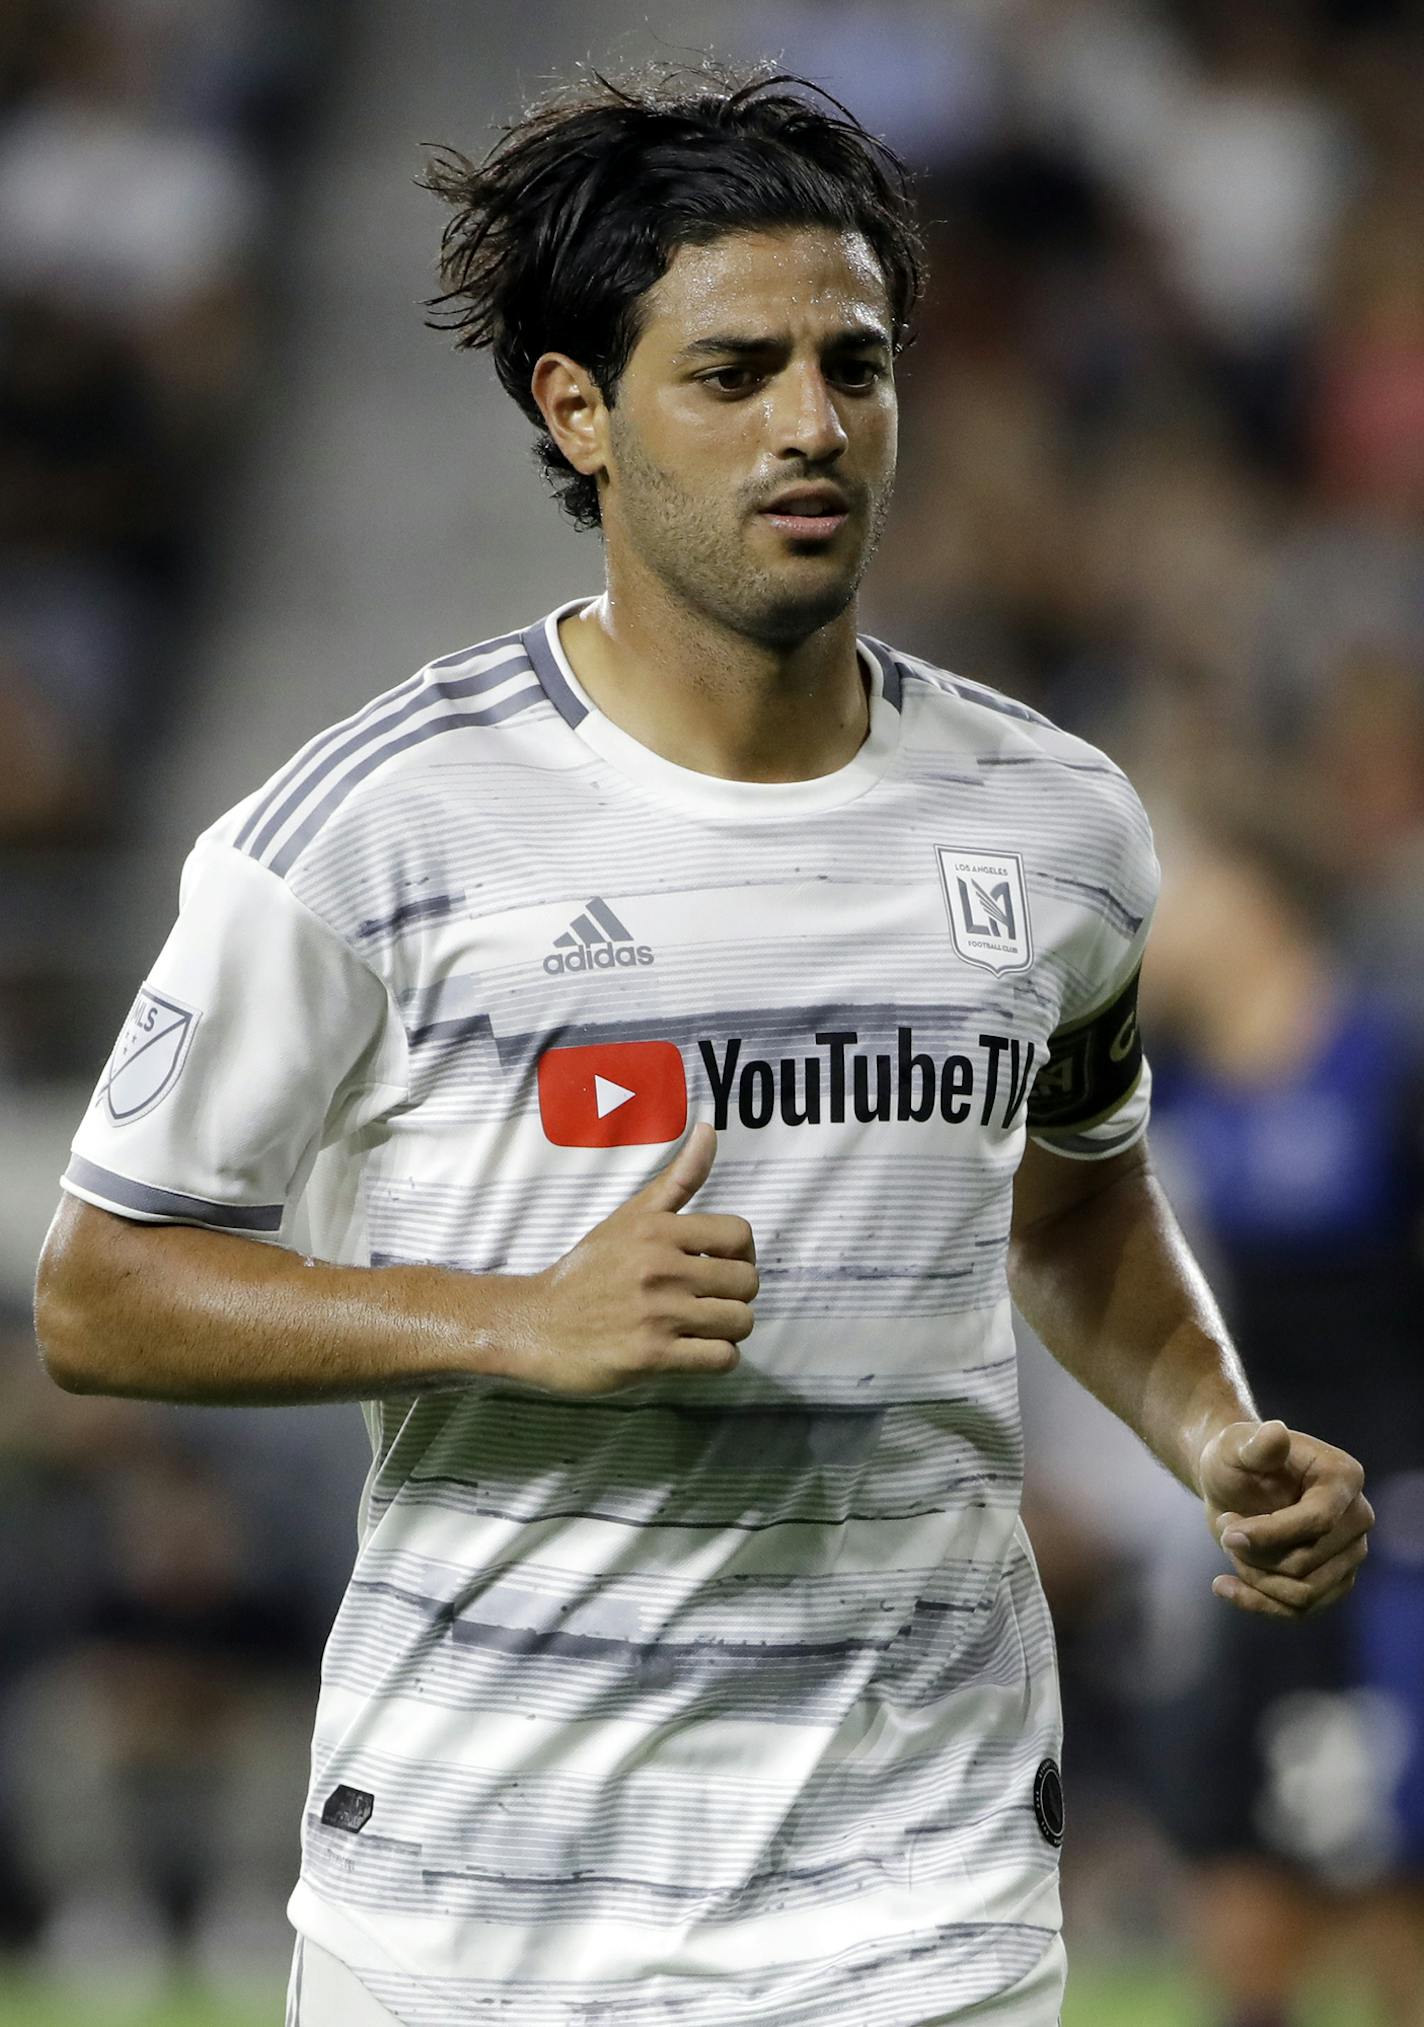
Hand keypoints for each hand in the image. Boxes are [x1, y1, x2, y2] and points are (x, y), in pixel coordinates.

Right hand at [502, 1122, 756, 1394]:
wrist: (536, 1325)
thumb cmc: (588, 1271)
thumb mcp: (630, 1217)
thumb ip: (678, 1178)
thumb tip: (710, 1128)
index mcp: (657, 1230)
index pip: (740, 1234)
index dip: (742, 1254)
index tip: (720, 1266)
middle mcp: (659, 1267)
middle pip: (747, 1282)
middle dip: (736, 1295)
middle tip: (709, 1301)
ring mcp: (656, 1314)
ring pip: (740, 1321)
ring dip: (729, 1330)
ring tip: (704, 1327)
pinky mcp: (651, 1356)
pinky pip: (721, 1358)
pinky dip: (718, 1358)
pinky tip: (696, 1352)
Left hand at [1198, 1418, 1372, 1620]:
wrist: (1233, 1483)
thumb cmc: (1236, 1458)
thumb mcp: (1237, 1446)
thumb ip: (1257, 1445)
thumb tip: (1275, 1434)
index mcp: (1343, 1478)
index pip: (1317, 1521)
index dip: (1269, 1533)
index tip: (1226, 1531)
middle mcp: (1358, 1518)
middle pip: (1306, 1563)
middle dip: (1255, 1554)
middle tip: (1226, 1529)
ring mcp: (1351, 1554)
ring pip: (1304, 1593)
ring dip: (1255, 1577)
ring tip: (1230, 1547)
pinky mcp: (1334, 1582)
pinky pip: (1300, 1611)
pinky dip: (1257, 1603)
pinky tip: (1223, 1586)